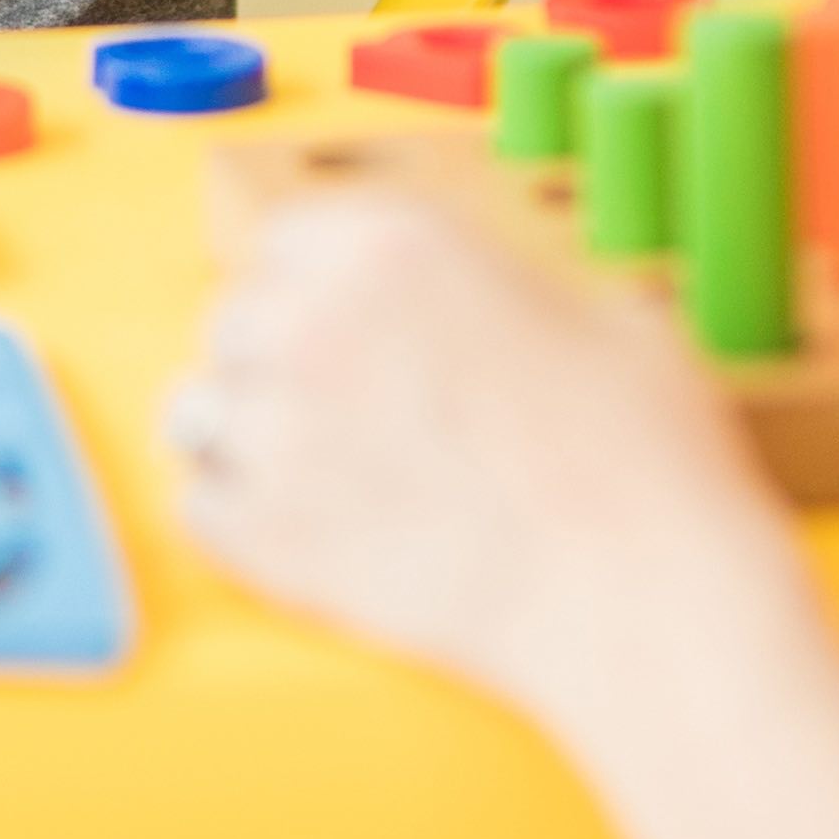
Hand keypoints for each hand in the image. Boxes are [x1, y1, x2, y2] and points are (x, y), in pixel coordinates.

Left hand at [170, 189, 805, 758]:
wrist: (642, 597)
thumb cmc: (641, 458)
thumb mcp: (596, 308)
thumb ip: (499, 284)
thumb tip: (480, 298)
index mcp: (387, 244)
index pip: (280, 241)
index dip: (309, 287)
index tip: (332, 323)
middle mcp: (311, 321)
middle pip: (231, 324)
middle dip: (273, 362)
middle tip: (337, 410)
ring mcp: (278, 432)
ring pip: (196, 415)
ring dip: (241, 439)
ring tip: (309, 472)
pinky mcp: (267, 539)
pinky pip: (197, 512)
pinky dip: (232, 525)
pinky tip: (294, 532)